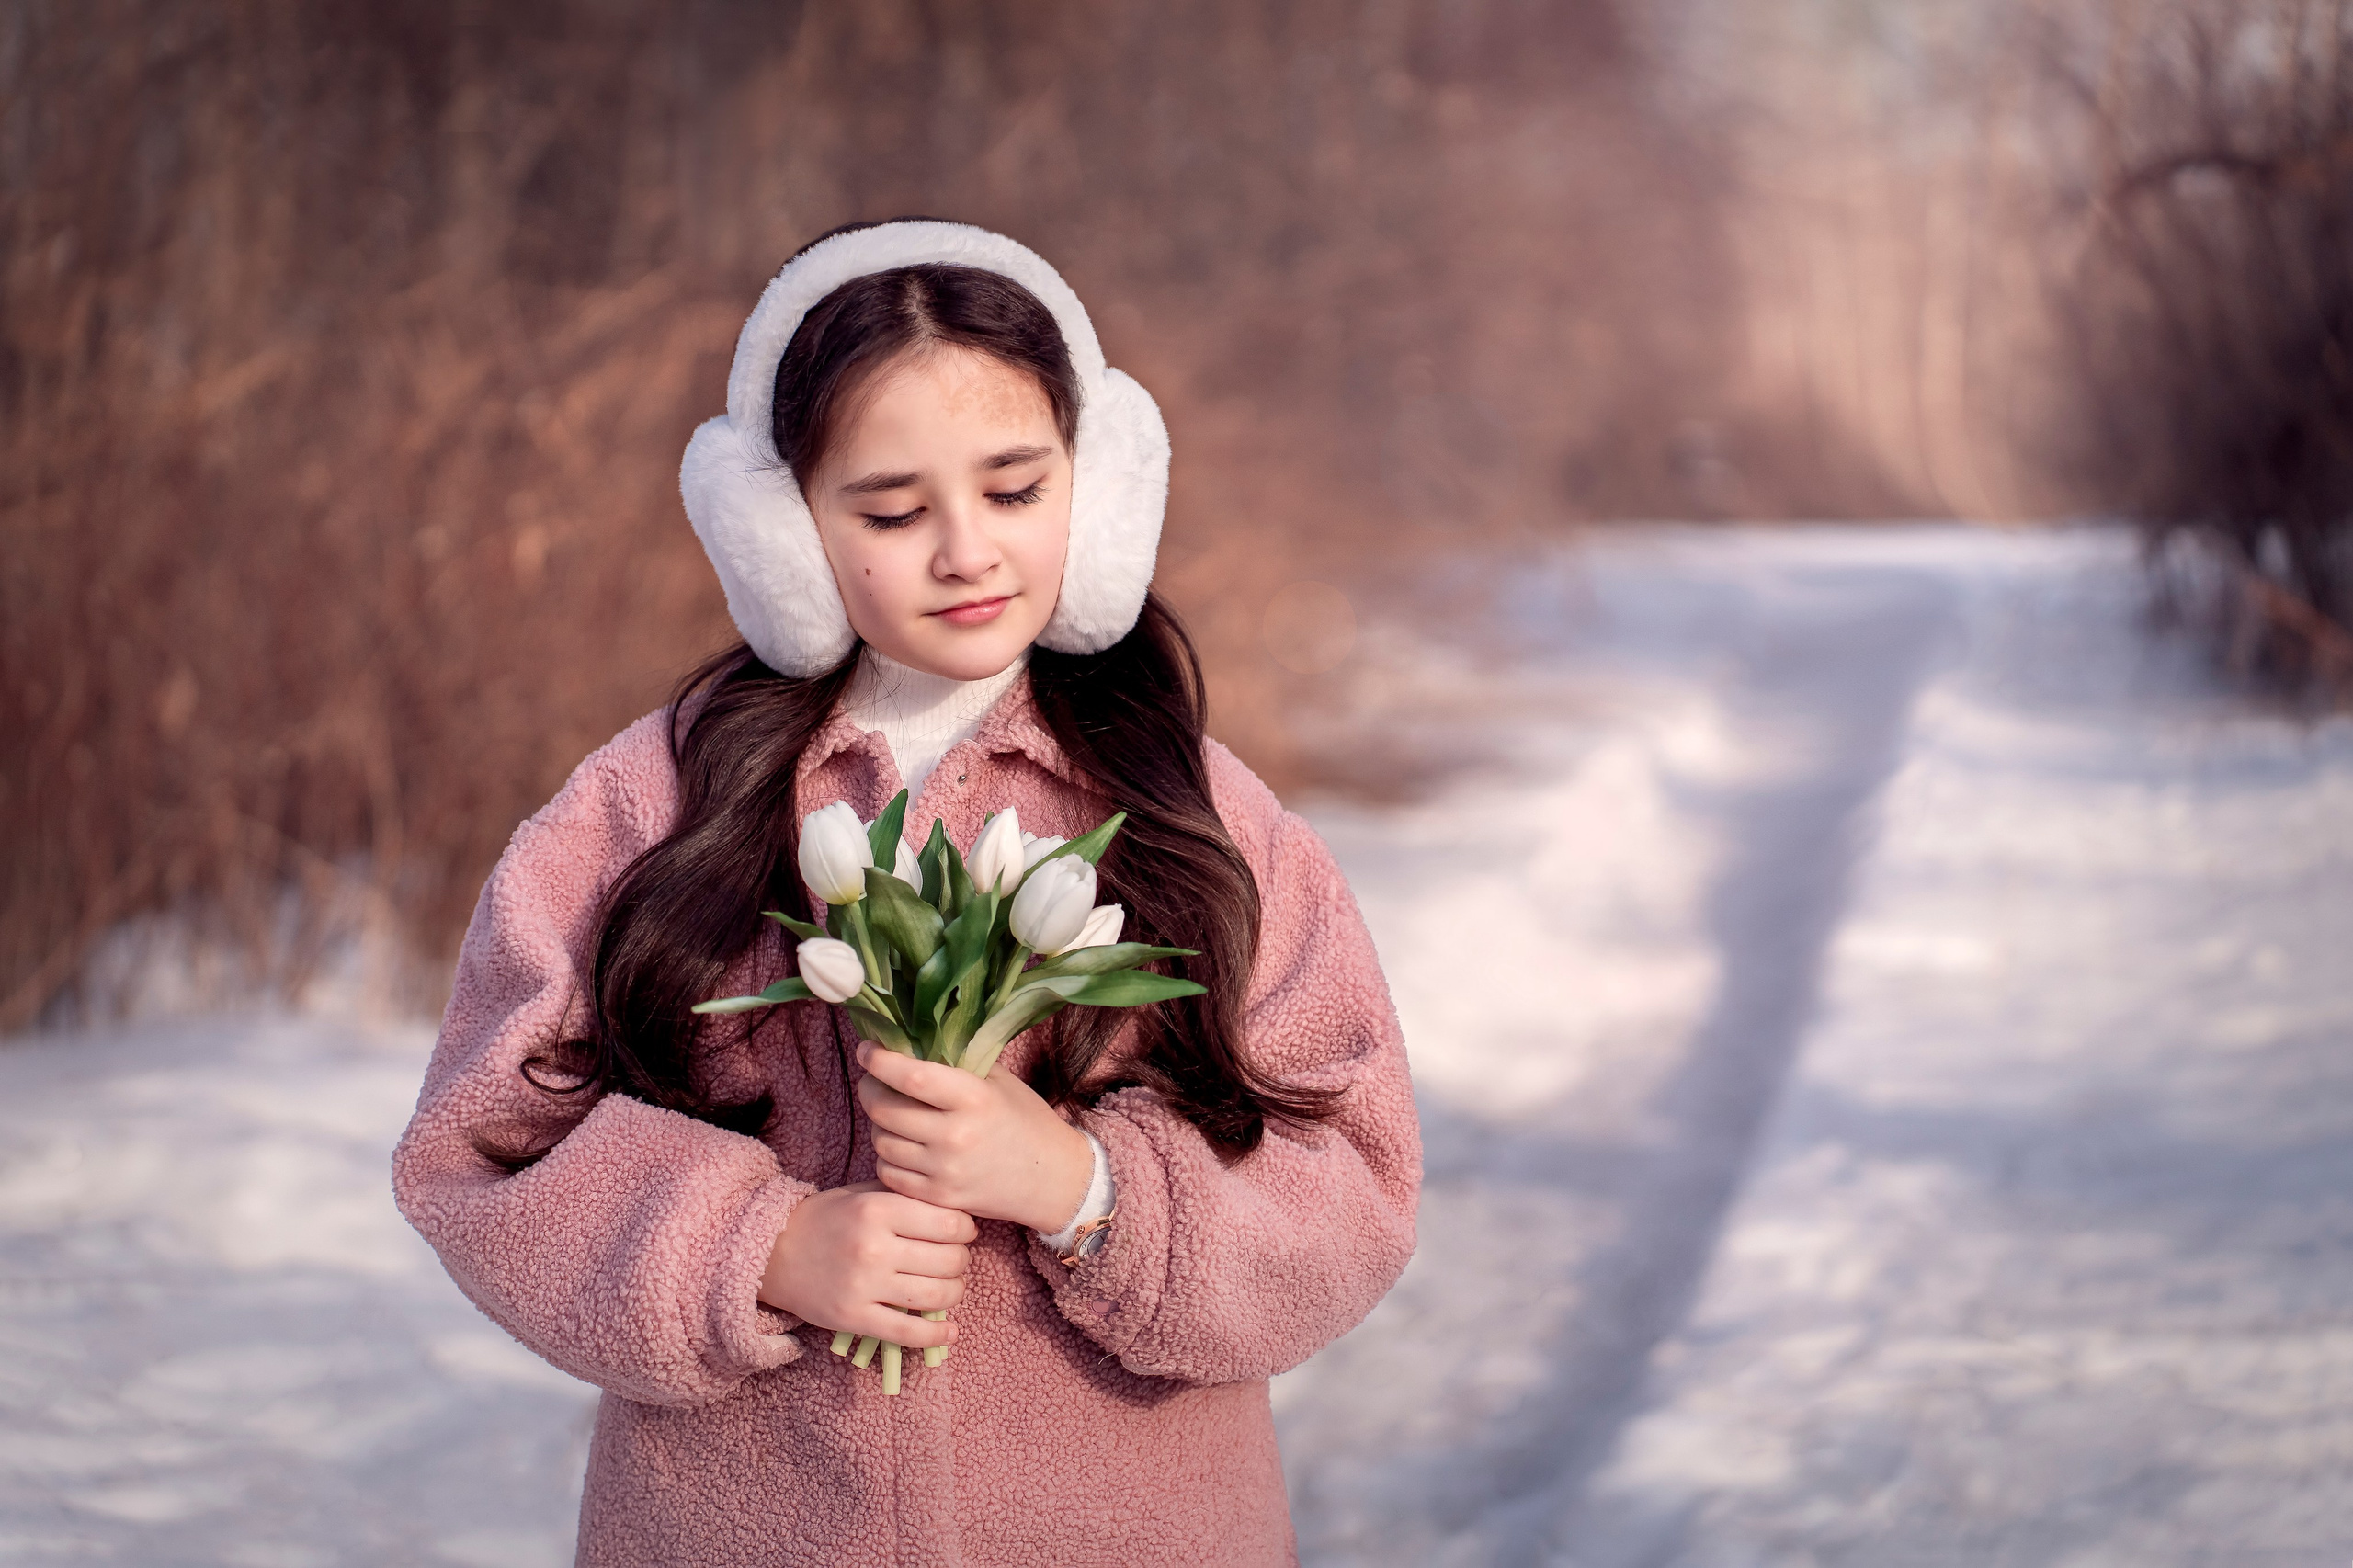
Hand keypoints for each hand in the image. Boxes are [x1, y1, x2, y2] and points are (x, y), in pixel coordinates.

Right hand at [758, 1180, 971, 1349]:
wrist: (773, 1252)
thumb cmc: (827, 1218)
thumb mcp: (864, 1192)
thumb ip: (906, 1195)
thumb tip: (956, 1207)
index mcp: (879, 1209)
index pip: (950, 1223)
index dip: (966, 1229)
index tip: (963, 1232)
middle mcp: (875, 1247)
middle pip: (949, 1260)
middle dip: (962, 1261)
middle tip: (955, 1259)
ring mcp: (864, 1286)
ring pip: (936, 1296)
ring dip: (955, 1293)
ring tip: (951, 1288)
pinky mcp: (853, 1318)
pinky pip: (907, 1334)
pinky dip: (936, 1335)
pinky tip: (950, 1332)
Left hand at [855, 1041, 1094, 1233]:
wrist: (1052, 1178)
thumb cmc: (1025, 1119)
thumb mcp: (999, 1081)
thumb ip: (957, 1063)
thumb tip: (909, 1042)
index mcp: (973, 1098)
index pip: (910, 1076)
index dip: (879, 1060)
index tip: (867, 1049)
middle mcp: (956, 1135)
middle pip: (884, 1109)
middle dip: (869, 1089)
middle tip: (872, 1080)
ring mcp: (945, 1170)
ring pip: (881, 1141)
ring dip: (879, 1124)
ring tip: (893, 1114)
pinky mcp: (939, 1197)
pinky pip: (888, 1173)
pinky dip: (888, 1156)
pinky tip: (903, 1145)